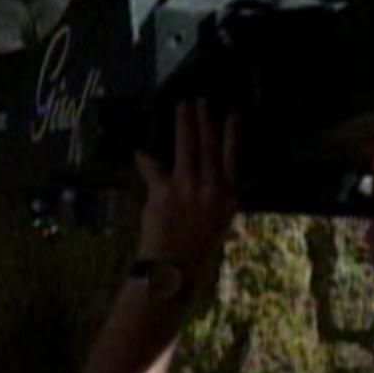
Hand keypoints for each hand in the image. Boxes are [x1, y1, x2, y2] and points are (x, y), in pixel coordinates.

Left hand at [134, 99, 240, 278]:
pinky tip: (140, 148)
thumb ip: (219, 212)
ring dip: (184, 124)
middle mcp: (212, 189)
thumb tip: (228, 211)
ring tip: (182, 107)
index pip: (233, 159)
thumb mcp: (218, 232)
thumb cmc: (195, 255)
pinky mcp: (164, 192)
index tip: (232, 115)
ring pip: (187, 148)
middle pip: (210, 147)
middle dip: (205, 121)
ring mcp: (188, 189)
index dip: (232, 135)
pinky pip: (153, 168)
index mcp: (228, 198)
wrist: (172, 271)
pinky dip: (145, 159)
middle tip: (201, 101)